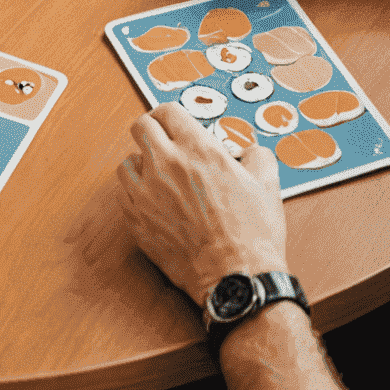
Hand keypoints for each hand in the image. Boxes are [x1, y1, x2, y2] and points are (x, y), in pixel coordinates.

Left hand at [116, 103, 286, 304]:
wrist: (238, 279)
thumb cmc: (252, 235)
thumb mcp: (267, 184)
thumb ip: (256, 156)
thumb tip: (248, 152)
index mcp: (197, 149)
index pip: (168, 111)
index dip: (170, 115)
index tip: (172, 122)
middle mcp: (166, 165)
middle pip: (140, 127)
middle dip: (152, 130)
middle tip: (162, 142)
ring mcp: (146, 193)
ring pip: (126, 162)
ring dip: (140, 164)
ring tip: (157, 176)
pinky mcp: (136, 220)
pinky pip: (123, 194)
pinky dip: (134, 194)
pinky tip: (152, 202)